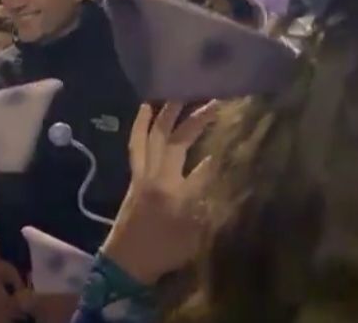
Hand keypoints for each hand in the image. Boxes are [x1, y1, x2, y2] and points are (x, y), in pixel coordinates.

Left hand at [101, 102, 218, 284]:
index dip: (217, 145)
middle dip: (192, 119)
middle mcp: (155, 177)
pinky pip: (137, 146)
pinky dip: (141, 128)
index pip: (200, 161)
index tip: (233, 123)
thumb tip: (215, 168)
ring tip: (169, 95)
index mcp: (173, 192)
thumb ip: (205, 200)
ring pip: (149, 137)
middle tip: (210, 101)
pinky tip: (146, 115)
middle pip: (172, 140)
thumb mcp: (193, 232)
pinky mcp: (133, 178)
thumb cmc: (163, 251)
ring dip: (160, 115)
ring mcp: (141, 175)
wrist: (125, 262)